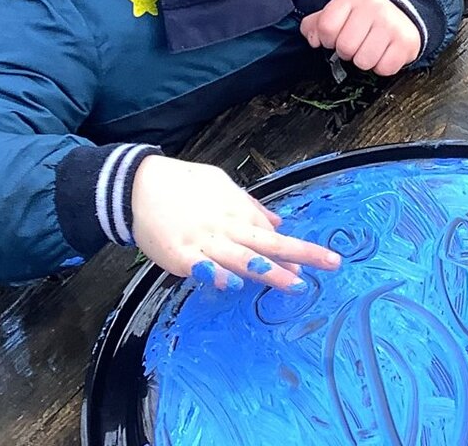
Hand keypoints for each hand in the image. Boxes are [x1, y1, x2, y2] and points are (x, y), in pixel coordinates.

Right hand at [130, 155, 340, 291]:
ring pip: (241, 258)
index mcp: (235, 210)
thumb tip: (278, 221)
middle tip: (328, 264)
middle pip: (267, 243)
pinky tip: (232, 284)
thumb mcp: (221, 185)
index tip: (317, 261)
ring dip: (269, 271)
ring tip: (294, 283)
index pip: (270, 234)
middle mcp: (225, 226)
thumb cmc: (182, 184)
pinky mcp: (179, 254)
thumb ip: (250, 206)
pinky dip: (217, 275)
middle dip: (299, 255)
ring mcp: (203, 241)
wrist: (139, 184)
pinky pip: (202, 267)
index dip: (294, 249)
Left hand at [299, 0, 420, 75]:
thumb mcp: (338, 13)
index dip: (327, 40)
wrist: (403, 16)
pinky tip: (384, 54)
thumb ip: (317, 24)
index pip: (326, 27)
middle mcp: (373, 6)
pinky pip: (384, 68)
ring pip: (364, 61)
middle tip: (355, 45)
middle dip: (347, 52)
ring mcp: (391, 24)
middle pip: (345, 46)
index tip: (334, 39)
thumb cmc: (364, 18)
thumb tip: (313, 39)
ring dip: (364, 61)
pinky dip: (381, 67)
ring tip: (369, 49)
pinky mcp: (406, 41)